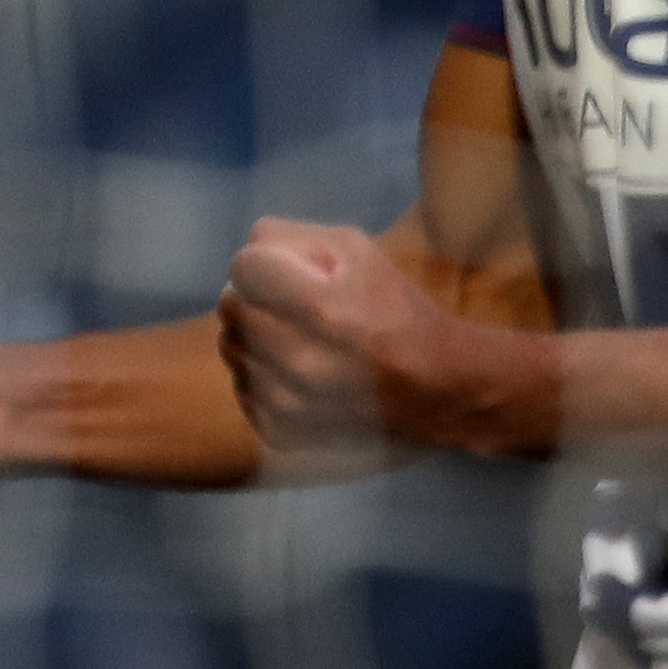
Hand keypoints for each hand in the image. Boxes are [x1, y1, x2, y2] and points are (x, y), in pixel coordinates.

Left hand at [218, 219, 479, 457]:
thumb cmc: (399, 311)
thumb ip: (293, 237)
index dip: (264, 263)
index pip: (243, 268)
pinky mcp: (278, 431)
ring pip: (230, 348)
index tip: (289, 274)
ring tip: (297, 338)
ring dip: (254, 336)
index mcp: (323, 310)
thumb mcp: (360, 251)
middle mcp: (297, 362)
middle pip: (231, 308)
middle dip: (256, 297)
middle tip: (292, 305)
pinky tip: (297, 374)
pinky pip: (242, 387)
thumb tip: (248, 247)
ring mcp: (285, 404)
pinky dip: (262, 375)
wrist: (437, 391)